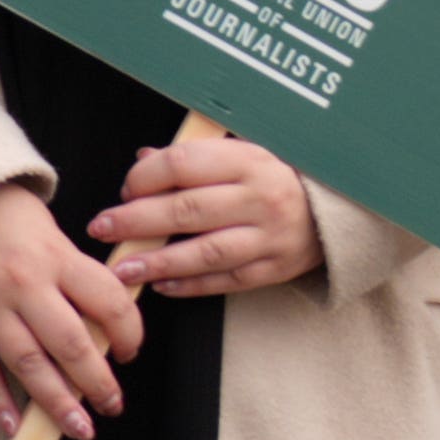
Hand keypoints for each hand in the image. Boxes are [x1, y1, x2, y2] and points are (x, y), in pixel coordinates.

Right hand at [0, 181, 140, 439]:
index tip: (132, 351)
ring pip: (28, 365)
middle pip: (71, 344)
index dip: (129, 332)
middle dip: (97, 382)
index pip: (108, 302)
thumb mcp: (48, 229)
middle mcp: (25, 286)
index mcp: (57, 257)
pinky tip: (14, 425)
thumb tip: (105, 313)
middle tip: (113, 404)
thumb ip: (73, 270)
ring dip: (56, 402)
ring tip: (78, 427)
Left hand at [96, 134, 321, 299]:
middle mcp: (261, 197)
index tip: (126, 188)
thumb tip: (144, 160)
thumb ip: (196, 157)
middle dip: (136, 220)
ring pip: (203, 252)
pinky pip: (224, 280)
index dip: (147, 177)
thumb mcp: (245, 154)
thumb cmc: (279, 178)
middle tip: (102, 228)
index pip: (185, 164)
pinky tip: (161, 286)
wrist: (337, 211)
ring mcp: (269, 237)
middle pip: (187, 210)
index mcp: (251, 160)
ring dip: (157, 261)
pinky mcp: (273, 269)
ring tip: (122, 269)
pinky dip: (189, 285)